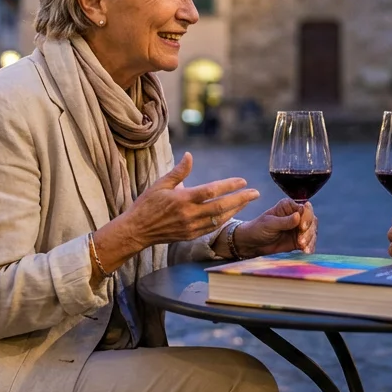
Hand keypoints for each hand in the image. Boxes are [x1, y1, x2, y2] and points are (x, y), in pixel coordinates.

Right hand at [123, 153, 258, 247]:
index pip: (211, 191)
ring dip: (236, 209)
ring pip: (220, 219)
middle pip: (221, 206)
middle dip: (241, 199)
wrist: (136, 230)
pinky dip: (224, 220)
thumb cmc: (146, 204)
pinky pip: (212, 228)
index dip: (229, 185)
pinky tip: (232, 213)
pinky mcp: (190, 236)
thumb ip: (179, 171)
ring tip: (247, 201)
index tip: (242, 181)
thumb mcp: (160, 184)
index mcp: (182, 199)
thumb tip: (190, 156)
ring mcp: (191, 227)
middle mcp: (189, 214)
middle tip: (256, 193)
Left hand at [233, 199, 317, 256]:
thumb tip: (298, 216)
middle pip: (312, 220)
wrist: (252, 243)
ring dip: (310, 240)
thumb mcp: (270, 224)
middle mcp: (297, 215)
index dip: (306, 217)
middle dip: (308, 231)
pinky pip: (309, 243)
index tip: (302, 227)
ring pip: (312, 232)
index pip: (304, 209)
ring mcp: (299, 228)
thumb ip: (284, 221)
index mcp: (289, 206)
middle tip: (301, 241)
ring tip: (303, 248)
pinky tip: (306, 251)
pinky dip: (310, 247)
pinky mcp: (299, 240)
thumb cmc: (258, 228)